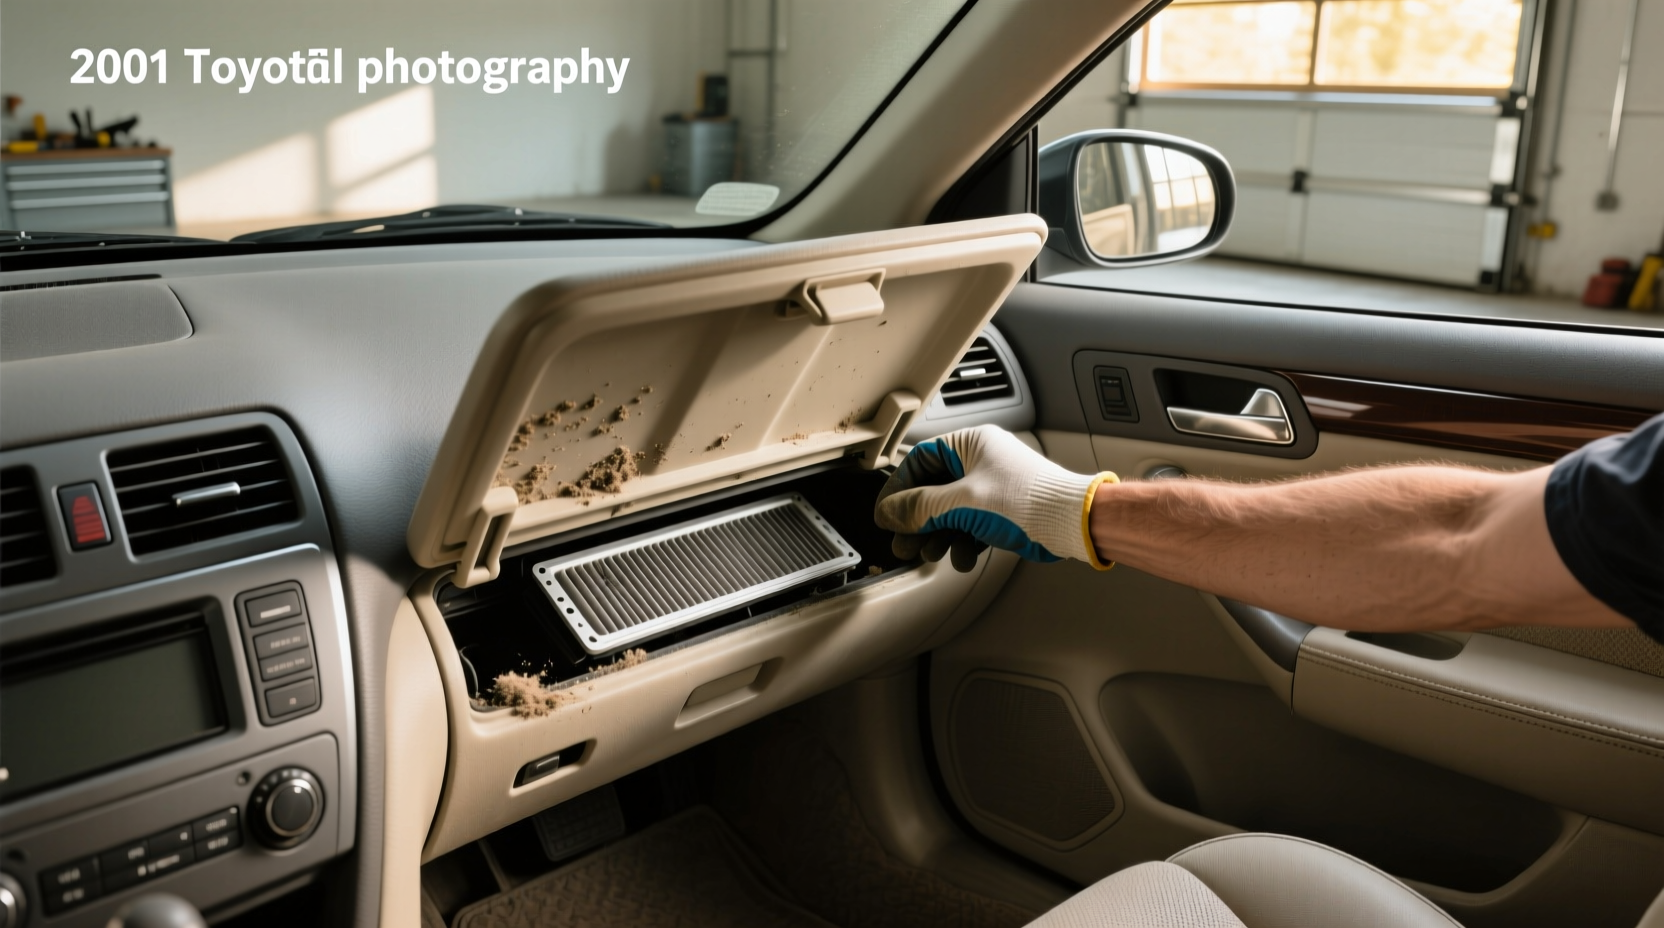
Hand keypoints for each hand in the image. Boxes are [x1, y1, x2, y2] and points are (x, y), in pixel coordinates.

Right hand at [873, 425, 1116, 571]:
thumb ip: (920, 508)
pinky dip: (962, 541)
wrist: (1071, 523)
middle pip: (932, 490)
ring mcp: (992, 485)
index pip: (919, 461)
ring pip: (950, 510)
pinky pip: (970, 523)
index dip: (898, 490)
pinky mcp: (1002, 509)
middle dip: (918, 521)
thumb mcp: (962, 503)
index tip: (886, 515)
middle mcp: (981, 460)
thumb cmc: (1029, 501)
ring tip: (931, 554)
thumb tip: (888, 513)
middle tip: (905, 543)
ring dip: (938, 535)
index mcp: (970, 443)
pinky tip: (962, 557)